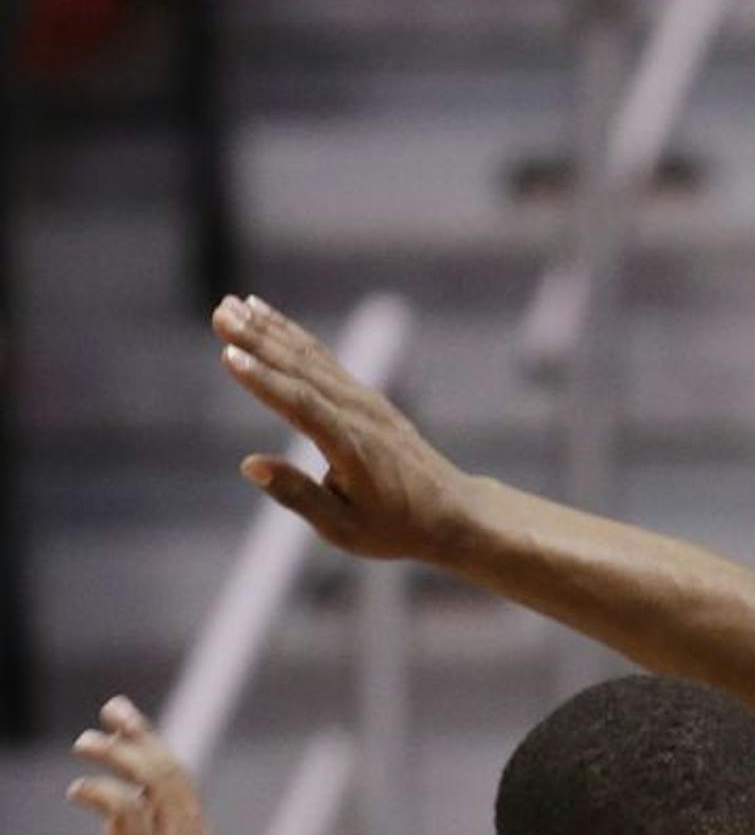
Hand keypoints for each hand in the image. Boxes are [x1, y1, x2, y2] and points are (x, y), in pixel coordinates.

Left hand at [67, 699, 230, 834]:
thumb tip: (114, 828)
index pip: (183, 790)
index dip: (157, 752)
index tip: (131, 728)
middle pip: (176, 775)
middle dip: (143, 735)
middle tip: (114, 708)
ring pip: (157, 784)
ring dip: (120, 755)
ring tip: (85, 741)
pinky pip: (129, 814)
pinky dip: (104, 792)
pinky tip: (78, 787)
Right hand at [212, 295, 470, 560]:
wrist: (454, 512)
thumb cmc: (397, 527)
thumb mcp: (345, 528)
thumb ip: (298, 496)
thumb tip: (249, 465)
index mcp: (352, 447)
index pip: (302, 406)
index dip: (265, 381)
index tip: (229, 354)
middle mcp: (359, 415)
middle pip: (303, 370)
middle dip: (259, 340)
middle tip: (220, 312)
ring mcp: (366, 402)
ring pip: (312, 357)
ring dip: (270, 330)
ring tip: (233, 305)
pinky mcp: (367, 398)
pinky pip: (323, 359)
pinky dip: (294, 336)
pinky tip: (268, 318)